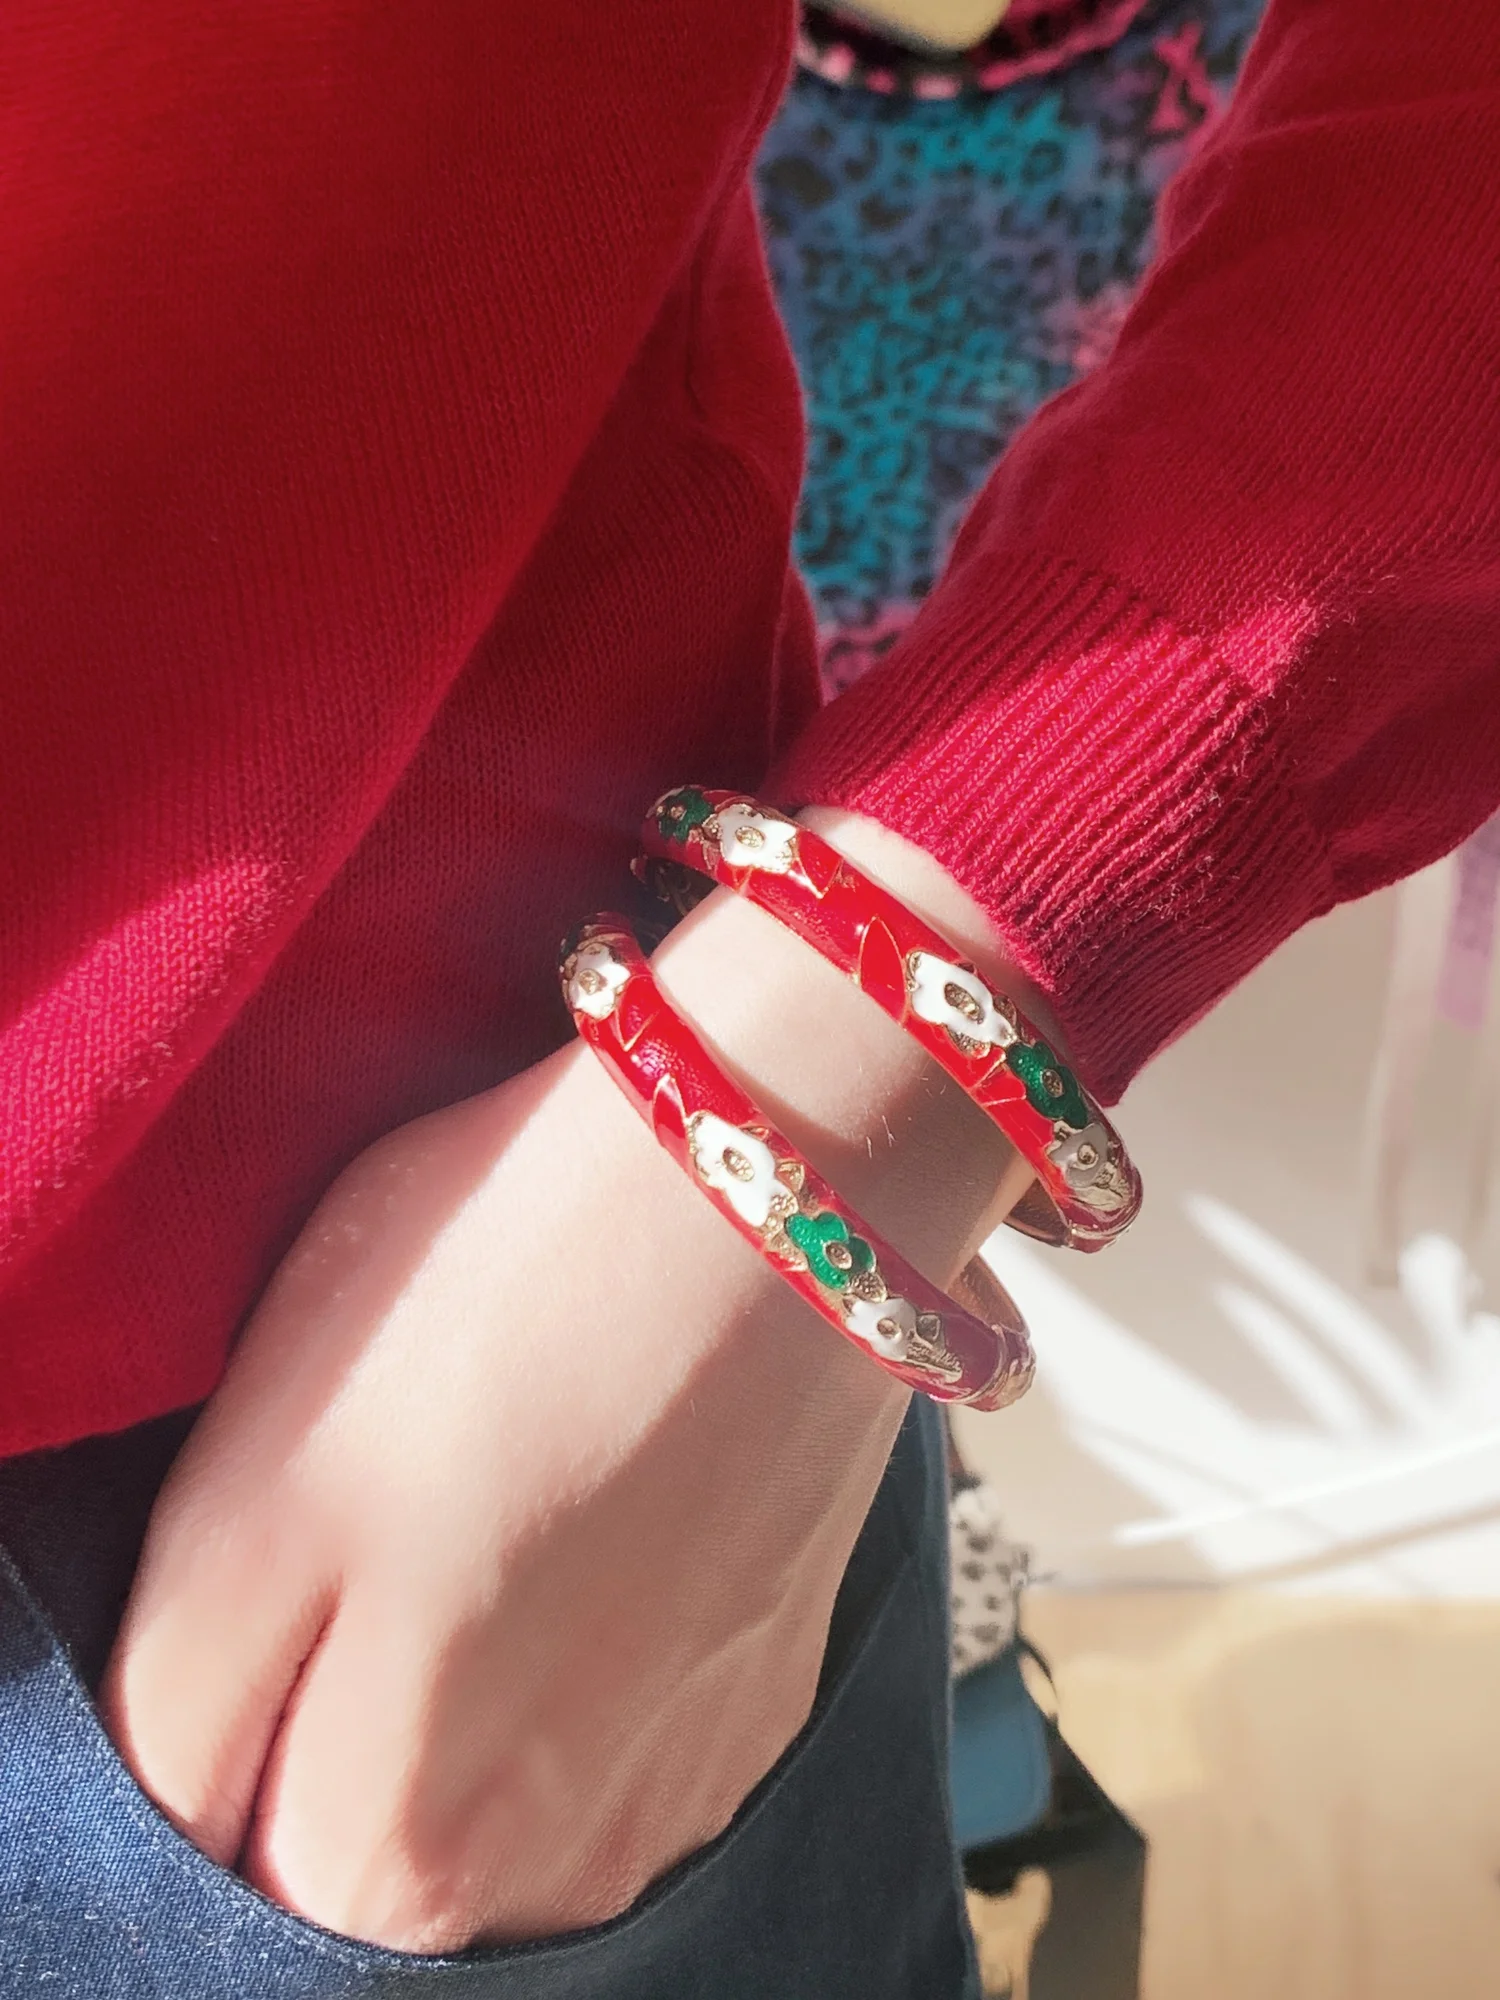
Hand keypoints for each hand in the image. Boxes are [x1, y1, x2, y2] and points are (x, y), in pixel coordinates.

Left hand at [102, 812, 1026, 1951]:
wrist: (772, 1189)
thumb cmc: (495, 1303)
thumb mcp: (244, 1495)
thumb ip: (182, 1713)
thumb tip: (186, 1797)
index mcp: (391, 1852)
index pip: (226, 1854)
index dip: (220, 1698)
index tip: (265, 1561)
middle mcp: (551, 1877)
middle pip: (367, 1845)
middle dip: (335, 1715)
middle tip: (375, 1516)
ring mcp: (675, 1791)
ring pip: (497, 1801)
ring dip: (468, 1694)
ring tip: (493, 1503)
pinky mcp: (762, 1702)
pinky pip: (618, 1740)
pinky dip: (586, 1653)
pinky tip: (599, 1508)